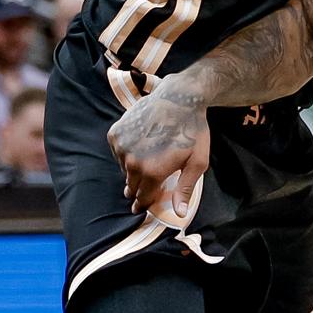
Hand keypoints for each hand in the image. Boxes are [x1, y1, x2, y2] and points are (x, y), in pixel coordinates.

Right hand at [108, 80, 211, 222]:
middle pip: (132, 185)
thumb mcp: (197, 163)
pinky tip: (139, 145)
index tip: (139, 207)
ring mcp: (121, 147)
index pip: (143, 198)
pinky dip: (126, 152)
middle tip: (142, 188)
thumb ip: (185, 189)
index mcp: (152, 173)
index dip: (143, 204)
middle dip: (138, 188)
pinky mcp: (115, 133)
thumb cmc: (193, 131)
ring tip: (146, 159)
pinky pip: (117, 152)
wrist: (179, 98)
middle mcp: (132, 162)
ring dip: (133, 169)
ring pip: (124, 168)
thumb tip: (179, 214)